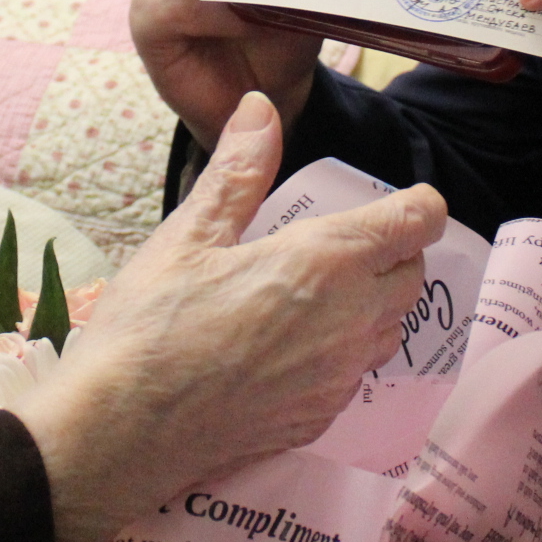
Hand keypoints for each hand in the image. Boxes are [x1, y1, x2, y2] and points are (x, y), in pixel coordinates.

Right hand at [9, 93, 444, 541]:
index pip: (417, 222)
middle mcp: (350, 321)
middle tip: (342, 239)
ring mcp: (339, 378)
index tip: (394, 199)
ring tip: (317, 291)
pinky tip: (290, 345)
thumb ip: (239, 171)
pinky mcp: (319, 419)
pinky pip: (357, 374)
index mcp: (326, 262)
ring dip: (373, 303)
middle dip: (393, 251)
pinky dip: (342, 351)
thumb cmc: (151, 326)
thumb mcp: (190, 235)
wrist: (123, 433)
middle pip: (413, 275)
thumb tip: (261, 108)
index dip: (415, 204)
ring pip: (389, 329)